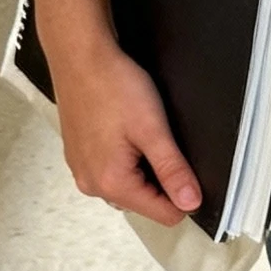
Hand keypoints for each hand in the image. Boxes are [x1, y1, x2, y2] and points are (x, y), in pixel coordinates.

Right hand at [48, 33, 201, 227]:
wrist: (79, 56)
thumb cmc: (113, 86)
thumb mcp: (153, 130)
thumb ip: (173, 170)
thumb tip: (191, 203)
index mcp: (112, 183)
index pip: (164, 214)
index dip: (184, 193)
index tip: (183, 162)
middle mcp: (92, 185)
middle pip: (146, 202)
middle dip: (161, 178)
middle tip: (159, 140)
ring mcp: (82, 171)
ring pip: (129, 186)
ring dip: (143, 167)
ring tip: (140, 132)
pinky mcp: (79, 157)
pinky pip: (112, 171)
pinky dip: (126, 158)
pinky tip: (125, 130)